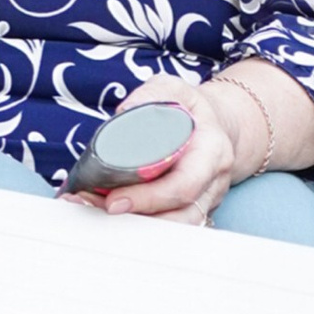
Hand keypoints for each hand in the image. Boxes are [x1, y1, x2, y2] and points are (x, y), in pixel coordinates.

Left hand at [73, 80, 242, 228]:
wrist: (218, 125)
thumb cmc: (194, 107)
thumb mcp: (175, 89)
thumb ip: (152, 95)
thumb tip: (125, 112)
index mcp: (212, 152)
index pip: (184, 185)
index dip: (149, 198)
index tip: (114, 199)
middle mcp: (213, 182)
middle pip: (180, 214)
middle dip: (137, 215)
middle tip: (96, 204)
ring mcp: (206, 199)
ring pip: (176, 225)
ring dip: (137, 222)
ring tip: (97, 205)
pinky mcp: (193, 207)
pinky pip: (170, 222)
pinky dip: (142, 220)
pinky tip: (112, 207)